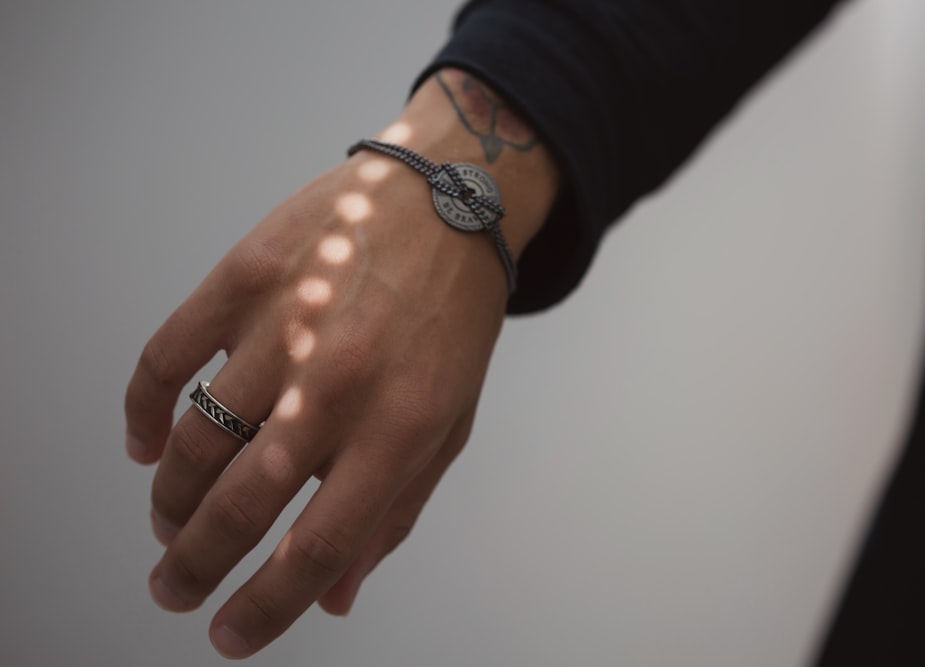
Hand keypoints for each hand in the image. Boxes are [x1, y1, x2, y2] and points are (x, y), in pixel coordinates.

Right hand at [124, 70, 557, 657]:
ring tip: (170, 520)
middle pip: (242, 505)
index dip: (265, 608)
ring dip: (170, 498)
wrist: (447, 202)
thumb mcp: (450, 425)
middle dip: (193, 564)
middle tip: (172, 586)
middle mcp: (336, 384)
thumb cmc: (453, 322)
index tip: (228, 635)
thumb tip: (334, 597)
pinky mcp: (243, 278)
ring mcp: (283, 326)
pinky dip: (142, 410)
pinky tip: (144, 442)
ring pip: (195, 441)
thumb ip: (394, 512)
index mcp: (399, 429)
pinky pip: (166, 358)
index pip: (317, 548)